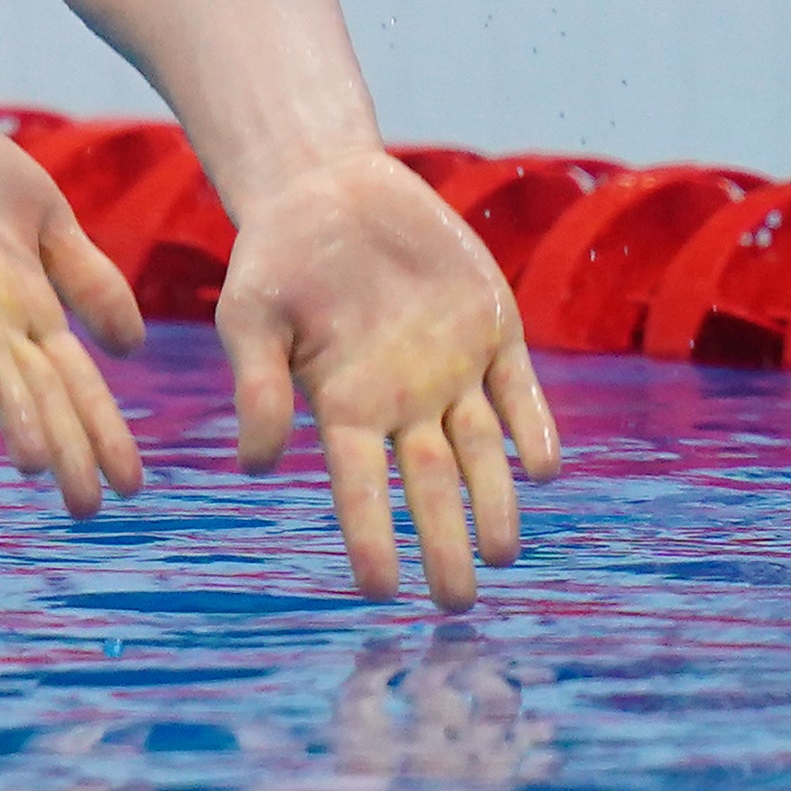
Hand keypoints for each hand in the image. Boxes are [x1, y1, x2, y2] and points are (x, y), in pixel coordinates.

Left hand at [0, 74, 151, 516]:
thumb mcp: (47, 217)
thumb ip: (86, 278)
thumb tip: (130, 349)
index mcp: (24, 299)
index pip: (69, 376)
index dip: (99, 428)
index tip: (132, 487)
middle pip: (31, 384)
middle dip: (61, 444)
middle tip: (86, 510)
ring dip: (7, 410)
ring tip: (34, 463)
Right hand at [216, 152, 560, 609]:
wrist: (326, 187)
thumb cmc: (274, 257)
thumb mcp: (249, 316)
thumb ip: (257, 387)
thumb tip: (256, 468)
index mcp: (343, 405)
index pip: (358, 487)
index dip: (369, 537)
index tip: (376, 592)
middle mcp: (403, 401)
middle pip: (430, 485)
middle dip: (444, 543)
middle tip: (458, 604)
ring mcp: (452, 369)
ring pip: (482, 451)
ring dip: (495, 502)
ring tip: (504, 555)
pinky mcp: (493, 330)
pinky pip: (519, 391)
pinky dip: (534, 428)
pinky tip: (541, 469)